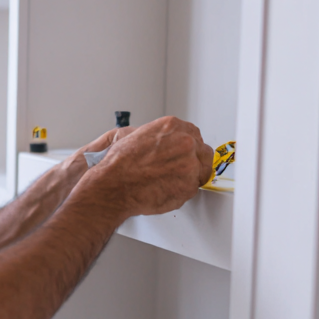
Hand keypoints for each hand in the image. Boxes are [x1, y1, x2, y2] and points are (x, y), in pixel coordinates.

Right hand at [80, 116, 212, 217]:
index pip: (194, 135)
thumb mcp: (137, 135)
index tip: (185, 154)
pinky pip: (193, 189)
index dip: (189, 147)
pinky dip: (182, 192)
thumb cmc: (120, 164)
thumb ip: (159, 137)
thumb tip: (166, 143)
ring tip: (170, 182)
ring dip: (190, 177)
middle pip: (204, 152)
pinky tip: (166, 189)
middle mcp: (185, 142)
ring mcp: (190, 164)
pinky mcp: (189, 186)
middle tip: (180, 170)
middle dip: (194, 161)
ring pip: (201, 172)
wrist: (114, 185)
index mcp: (173, 126)